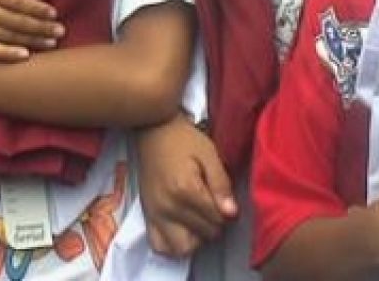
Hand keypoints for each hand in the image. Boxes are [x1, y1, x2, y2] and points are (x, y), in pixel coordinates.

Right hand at [136, 114, 237, 256]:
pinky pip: (160, 246)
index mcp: (185, 190)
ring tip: (200, 220)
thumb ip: (221, 184)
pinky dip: (173, 244)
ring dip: (197, 238)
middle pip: (205, 234)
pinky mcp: (147, 216)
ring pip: (183, 248)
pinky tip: (182, 229)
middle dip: (215, 223)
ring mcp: (155, 214)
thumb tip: (232, 213)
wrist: (153, 130)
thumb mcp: (209, 154)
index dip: (228, 211)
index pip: (217, 219)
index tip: (224, 198)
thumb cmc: (184, 139)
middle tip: (214, 205)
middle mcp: (168, 207)